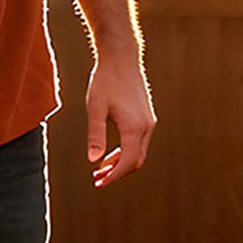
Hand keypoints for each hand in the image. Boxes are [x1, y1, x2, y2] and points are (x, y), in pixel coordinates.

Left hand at [85, 50, 154, 187]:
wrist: (122, 59)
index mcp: (134, 127)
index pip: (128, 162)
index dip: (114, 176)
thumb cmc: (105, 81)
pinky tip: (109, 153)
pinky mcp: (146, 117)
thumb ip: (95, 135)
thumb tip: (94, 160)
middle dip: (117, 173)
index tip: (99, 183)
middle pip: (135, 161)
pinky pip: (138, 142)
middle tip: (97, 179)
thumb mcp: (95, 108)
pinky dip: (125, 151)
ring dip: (121, 163)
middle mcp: (146, 127)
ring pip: (138, 152)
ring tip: (100, 170)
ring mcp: (148, 122)